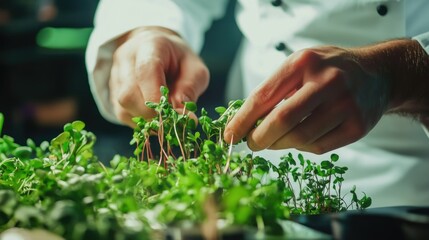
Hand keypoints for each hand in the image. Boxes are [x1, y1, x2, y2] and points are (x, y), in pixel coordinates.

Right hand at [109, 26, 208, 126]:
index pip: (145, 72)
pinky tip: (155, 117)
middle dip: (153, 114)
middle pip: (129, 94)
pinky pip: (123, 115)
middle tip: (174, 120)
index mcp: (149, 46)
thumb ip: (190, 90)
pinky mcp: (112, 93)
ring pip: (123, 107)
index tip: (173, 113)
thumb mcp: (196, 70)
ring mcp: (115, 76)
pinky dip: (142, 122)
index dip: (156, 97)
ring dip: (147, 119)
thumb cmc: (180, 60)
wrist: (160, 52)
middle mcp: (126, 59)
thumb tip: (185, 118)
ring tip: (166, 118)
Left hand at [224, 46, 390, 153]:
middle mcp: (327, 81)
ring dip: (279, 145)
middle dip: (259, 138)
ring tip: (274, 141)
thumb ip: (275, 90)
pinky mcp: (358, 126)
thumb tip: (244, 122)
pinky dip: (303, 147)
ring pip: (300, 138)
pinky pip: (319, 148)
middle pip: (282, 120)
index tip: (229, 135)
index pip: (264, 95)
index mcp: (304, 62)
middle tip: (251, 144)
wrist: (377, 74)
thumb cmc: (328, 70)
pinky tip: (300, 138)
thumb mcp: (300, 66)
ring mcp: (346, 105)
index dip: (242, 119)